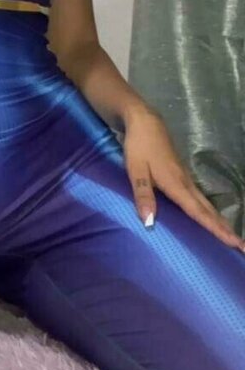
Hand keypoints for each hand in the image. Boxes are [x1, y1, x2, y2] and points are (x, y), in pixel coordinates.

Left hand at [123, 106, 244, 251]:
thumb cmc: (139, 147)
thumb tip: (149, 223)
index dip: (216, 229)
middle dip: (226, 230)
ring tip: (232, 238)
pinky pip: (201, 199)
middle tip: (242, 247)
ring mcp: (186, 179)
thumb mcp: (136, 171)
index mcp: (177, 185)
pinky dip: (210, 212)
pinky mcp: (183, 176)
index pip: (199, 213)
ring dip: (220, 222)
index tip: (234, 243)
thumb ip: (143, 195)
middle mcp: (187, 184)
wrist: (144, 122)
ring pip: (207, 205)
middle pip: (210, 211)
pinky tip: (210, 219)